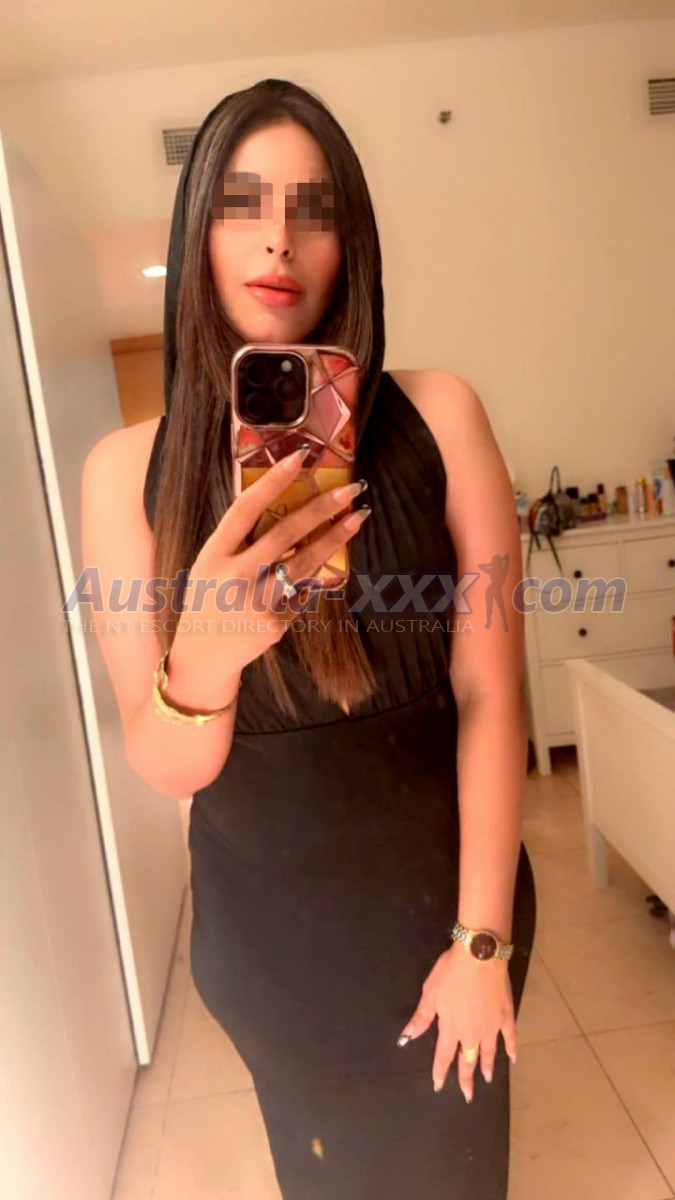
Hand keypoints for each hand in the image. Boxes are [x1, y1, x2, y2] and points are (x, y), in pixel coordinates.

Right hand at [172, 446, 369, 678]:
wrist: (202, 654)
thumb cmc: (209, 599)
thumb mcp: (210, 563)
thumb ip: (238, 539)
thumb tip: (284, 504)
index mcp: (214, 553)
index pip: (245, 509)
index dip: (272, 481)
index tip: (300, 458)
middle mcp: (235, 575)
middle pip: (285, 533)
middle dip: (321, 508)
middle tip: (350, 490)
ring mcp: (257, 601)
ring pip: (305, 562)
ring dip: (335, 537)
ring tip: (357, 518)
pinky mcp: (276, 622)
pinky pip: (304, 592)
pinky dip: (318, 576)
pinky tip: (332, 563)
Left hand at [397, 942, 517, 1102]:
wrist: (479, 956)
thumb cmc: (450, 972)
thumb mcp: (430, 993)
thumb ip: (421, 1018)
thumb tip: (407, 1039)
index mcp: (451, 1028)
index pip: (443, 1055)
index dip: (440, 1071)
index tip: (438, 1086)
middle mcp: (471, 1033)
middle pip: (467, 1059)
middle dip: (466, 1078)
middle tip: (467, 1096)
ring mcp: (491, 1025)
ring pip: (489, 1052)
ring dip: (487, 1066)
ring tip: (486, 1079)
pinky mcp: (506, 1015)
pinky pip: (510, 1037)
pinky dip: (512, 1049)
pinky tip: (513, 1059)